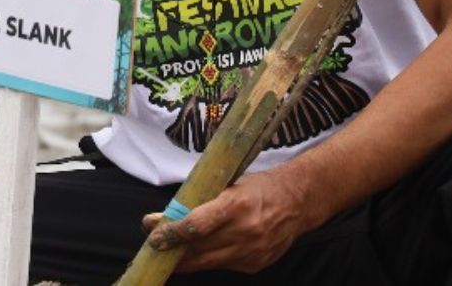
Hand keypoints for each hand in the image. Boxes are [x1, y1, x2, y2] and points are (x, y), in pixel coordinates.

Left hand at [141, 168, 316, 273]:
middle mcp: (244, 231)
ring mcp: (250, 251)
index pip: (196, 225)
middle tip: (153, 246)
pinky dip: (209, 260)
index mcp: (236, 204)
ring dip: (184, 260)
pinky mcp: (254, 265)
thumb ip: (204, 201)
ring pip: (206, 263)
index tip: (152, 232)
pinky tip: (201, 253)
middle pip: (197, 249)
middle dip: (171, 249)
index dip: (171, 232)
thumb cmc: (261, 188)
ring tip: (168, 254)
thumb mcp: (232, 185)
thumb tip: (169, 214)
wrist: (298, 202)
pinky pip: (222, 266)